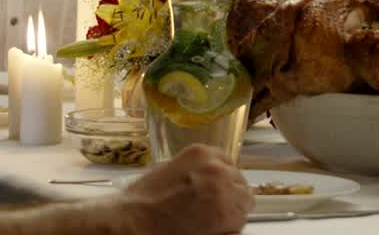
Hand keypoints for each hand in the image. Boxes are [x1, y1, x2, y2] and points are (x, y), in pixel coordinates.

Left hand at [121, 144, 252, 234]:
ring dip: (224, 181)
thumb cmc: (163, 234)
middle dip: (231, 199)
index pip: (247, 210)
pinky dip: (215, 164)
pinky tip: (200, 175)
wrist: (131, 220)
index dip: (234, 216)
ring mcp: (210, 163)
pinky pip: (220, 155)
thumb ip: (227, 229)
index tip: (224, 219)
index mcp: (227, 210)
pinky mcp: (197, 151)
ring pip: (234, 171)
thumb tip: (234, 226)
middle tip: (213, 207)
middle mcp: (223, 182)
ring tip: (205, 191)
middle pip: (243, 189)